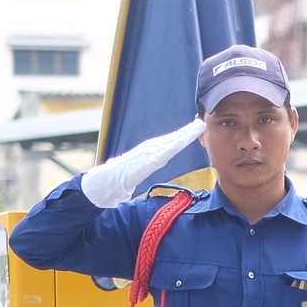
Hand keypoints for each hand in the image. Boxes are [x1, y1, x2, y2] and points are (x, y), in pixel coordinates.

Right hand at [80, 119, 206, 207]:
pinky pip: (162, 154)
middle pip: (173, 139)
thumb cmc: (120, 178)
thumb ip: (150, 164)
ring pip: (170, 143)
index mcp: (150, 151)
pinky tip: (182, 142)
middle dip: (188, 131)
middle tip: (202, 122)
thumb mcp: (139, 170)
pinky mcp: (144, 162)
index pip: (171, 142)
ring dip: (184, 136)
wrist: (104, 184)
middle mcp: (149, 149)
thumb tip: (157, 161)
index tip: (198, 127)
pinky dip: (173, 147)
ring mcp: (146, 154)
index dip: (184, 135)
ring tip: (197, 128)